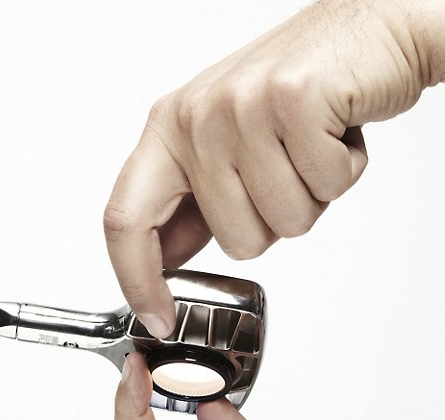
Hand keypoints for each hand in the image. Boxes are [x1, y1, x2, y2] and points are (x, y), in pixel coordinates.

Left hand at [104, 0, 444, 337]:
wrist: (362, 34)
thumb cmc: (293, 93)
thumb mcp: (224, 148)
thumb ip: (194, 204)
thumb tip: (167, 259)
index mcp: (169, 132)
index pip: (127, 219)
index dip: (137, 279)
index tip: (157, 315)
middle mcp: (196, 118)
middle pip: (235, 240)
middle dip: (273, 222)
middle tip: (285, 171)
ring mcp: (240, 107)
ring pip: (282, 222)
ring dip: (309, 197)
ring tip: (308, 149)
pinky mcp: (292, 99)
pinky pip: (325, 186)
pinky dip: (342, 172)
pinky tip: (333, 133)